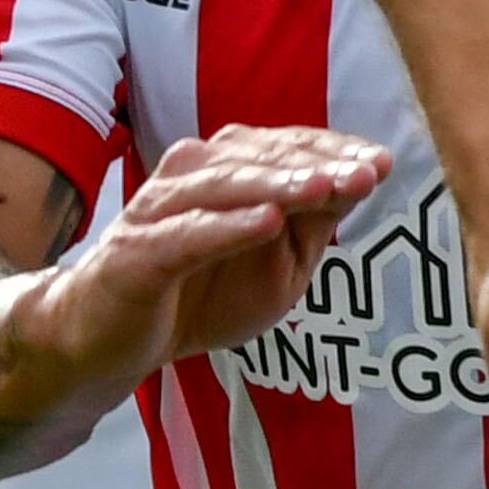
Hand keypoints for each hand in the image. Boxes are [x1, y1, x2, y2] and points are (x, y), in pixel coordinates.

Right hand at [15, 127, 388, 397]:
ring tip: (325, 187)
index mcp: (226, 171)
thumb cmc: (195, 294)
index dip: (334, 152)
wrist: (106, 339)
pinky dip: (227, 226)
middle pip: (260, 160)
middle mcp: (191, 176)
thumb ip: (313, 223)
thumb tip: (363, 179)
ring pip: (226, 187)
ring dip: (278, 185)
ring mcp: (160, 210)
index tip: (382, 162)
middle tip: (367, 172)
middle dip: (317, 165)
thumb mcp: (275, 264)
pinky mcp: (137, 252)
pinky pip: (187, 234)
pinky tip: (266, 222)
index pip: (286, 148)